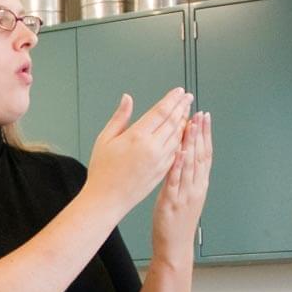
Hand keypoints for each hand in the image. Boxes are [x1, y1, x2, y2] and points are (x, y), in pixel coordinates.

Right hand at [84, 87, 192, 211]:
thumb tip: (127, 99)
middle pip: (173, 121)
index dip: (172, 100)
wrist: (107, 199)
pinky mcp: (163, 171)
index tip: (179, 92)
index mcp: (137, 137)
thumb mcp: (105, 139)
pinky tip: (183, 134)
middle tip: (188, 97)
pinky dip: (182, 139)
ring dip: (185, 122)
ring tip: (187, 112)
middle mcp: (152, 148)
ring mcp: (160, 160)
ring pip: (178, 136)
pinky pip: (177, 151)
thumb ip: (120, 117)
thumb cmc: (102, 171)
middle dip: (182, 107)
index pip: (160, 112)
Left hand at [152, 112, 213, 253]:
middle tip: (200, 113)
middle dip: (201, 132)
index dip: (206, 134)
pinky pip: (176, 180)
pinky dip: (178, 165)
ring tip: (190, 125)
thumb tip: (186, 157)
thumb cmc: (177, 222)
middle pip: (201, 155)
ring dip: (191, 143)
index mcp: (199, 184)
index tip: (205, 117)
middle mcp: (196, 187)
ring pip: (191, 165)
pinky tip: (179, 151)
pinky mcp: (172, 201)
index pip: (205, 154)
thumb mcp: (187, 197)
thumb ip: (188, 178)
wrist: (175, 246)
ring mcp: (186, 194)